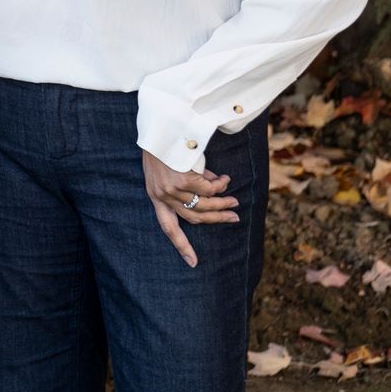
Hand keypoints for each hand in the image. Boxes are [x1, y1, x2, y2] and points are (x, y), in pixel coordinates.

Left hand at [142, 149, 238, 267]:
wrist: (157, 129)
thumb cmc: (163, 148)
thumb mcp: (170, 169)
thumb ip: (189, 184)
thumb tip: (214, 189)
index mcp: (156, 197)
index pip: (168, 227)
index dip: (181, 245)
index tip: (192, 263)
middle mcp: (162, 196)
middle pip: (195, 217)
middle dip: (217, 219)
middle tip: (234, 217)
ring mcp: (171, 189)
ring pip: (204, 204)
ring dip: (223, 203)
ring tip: (234, 200)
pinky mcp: (181, 180)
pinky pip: (208, 188)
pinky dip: (220, 185)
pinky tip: (225, 179)